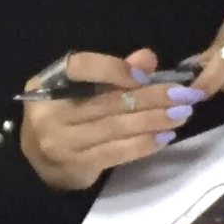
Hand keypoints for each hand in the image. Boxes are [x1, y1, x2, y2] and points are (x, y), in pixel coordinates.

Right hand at [19, 48, 208, 191]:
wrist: (39, 162)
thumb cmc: (64, 116)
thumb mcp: (80, 89)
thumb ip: (113, 72)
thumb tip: (148, 58)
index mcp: (47, 83)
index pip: (80, 67)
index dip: (114, 69)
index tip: (146, 74)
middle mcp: (50, 112)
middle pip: (107, 101)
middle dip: (151, 96)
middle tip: (184, 94)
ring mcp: (61, 141)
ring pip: (117, 127)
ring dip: (154, 120)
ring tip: (182, 113)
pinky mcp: (77, 164)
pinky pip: (118, 152)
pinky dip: (144, 143)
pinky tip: (165, 136)